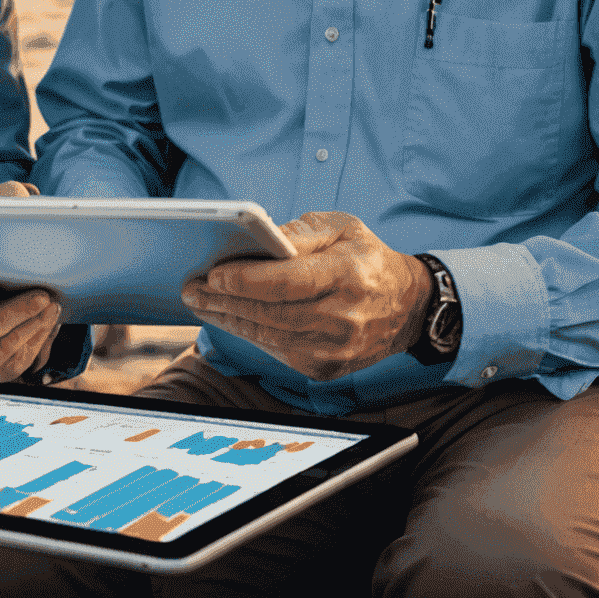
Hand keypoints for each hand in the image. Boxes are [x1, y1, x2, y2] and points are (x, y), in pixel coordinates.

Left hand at [180, 211, 432, 381]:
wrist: (406, 307)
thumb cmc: (365, 258)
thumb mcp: (340, 228)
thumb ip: (299, 233)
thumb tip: (257, 236)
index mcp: (348, 275)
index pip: (289, 281)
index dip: (247, 280)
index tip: (213, 274)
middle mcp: (344, 318)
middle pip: (271, 313)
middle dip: (225, 301)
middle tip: (192, 288)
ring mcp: (335, 349)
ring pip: (269, 336)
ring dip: (229, 320)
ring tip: (201, 303)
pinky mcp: (326, 369)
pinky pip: (277, 351)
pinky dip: (250, 334)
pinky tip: (229, 318)